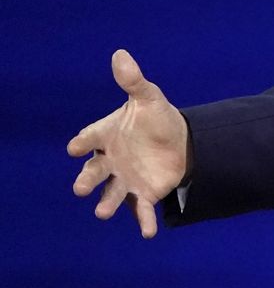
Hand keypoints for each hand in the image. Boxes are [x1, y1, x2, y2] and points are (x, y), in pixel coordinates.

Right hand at [67, 49, 190, 237]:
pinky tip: (148, 233)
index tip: (77, 147)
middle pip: (94, 173)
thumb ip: (133, 81)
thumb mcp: (149, 98)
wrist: (184, 141)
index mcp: (107, 135)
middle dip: (86, 180)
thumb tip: (121, 54)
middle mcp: (111, 161)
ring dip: (107, 204)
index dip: (83, 143)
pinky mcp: (144, 193)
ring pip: (111, 194)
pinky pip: (141, 210)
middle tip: (80, 187)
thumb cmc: (159, 119)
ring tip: (103, 212)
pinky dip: (144, 222)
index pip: (90, 138)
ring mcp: (125, 179)